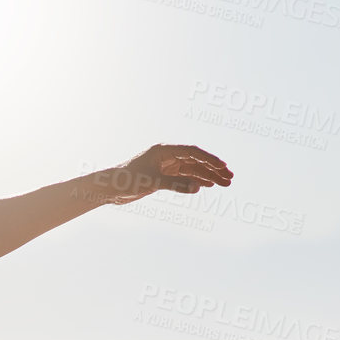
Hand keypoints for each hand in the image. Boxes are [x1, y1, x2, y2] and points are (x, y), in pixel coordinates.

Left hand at [88, 145, 232, 205]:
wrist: (109, 189)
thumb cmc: (127, 180)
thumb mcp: (152, 182)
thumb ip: (176, 185)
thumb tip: (198, 187)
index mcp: (164, 150)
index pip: (192, 152)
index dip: (209, 160)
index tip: (223, 168)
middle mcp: (166, 156)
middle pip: (195, 161)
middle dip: (213, 170)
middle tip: (229, 178)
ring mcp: (165, 167)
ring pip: (191, 171)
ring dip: (207, 177)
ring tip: (224, 184)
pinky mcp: (161, 177)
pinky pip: (183, 178)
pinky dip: (195, 182)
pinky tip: (207, 185)